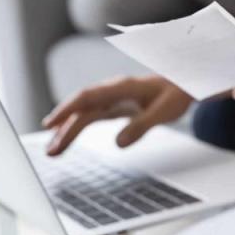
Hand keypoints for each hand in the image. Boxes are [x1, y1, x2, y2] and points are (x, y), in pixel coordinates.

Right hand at [42, 75, 192, 154]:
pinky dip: (76, 126)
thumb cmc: (176, 94)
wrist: (184, 83)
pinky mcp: (113, 106)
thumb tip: (118, 144)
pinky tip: (64, 137)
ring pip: (83, 113)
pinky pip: (90, 116)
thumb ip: (142, 126)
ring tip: (52, 150)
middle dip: (63, 128)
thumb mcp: (164, 112)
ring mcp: (111, 98)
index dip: (68, 109)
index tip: (52, 123)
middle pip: (82, 108)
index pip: (88, 97)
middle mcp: (112, 91)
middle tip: (50, 150)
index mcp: (122, 87)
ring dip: (66, 130)